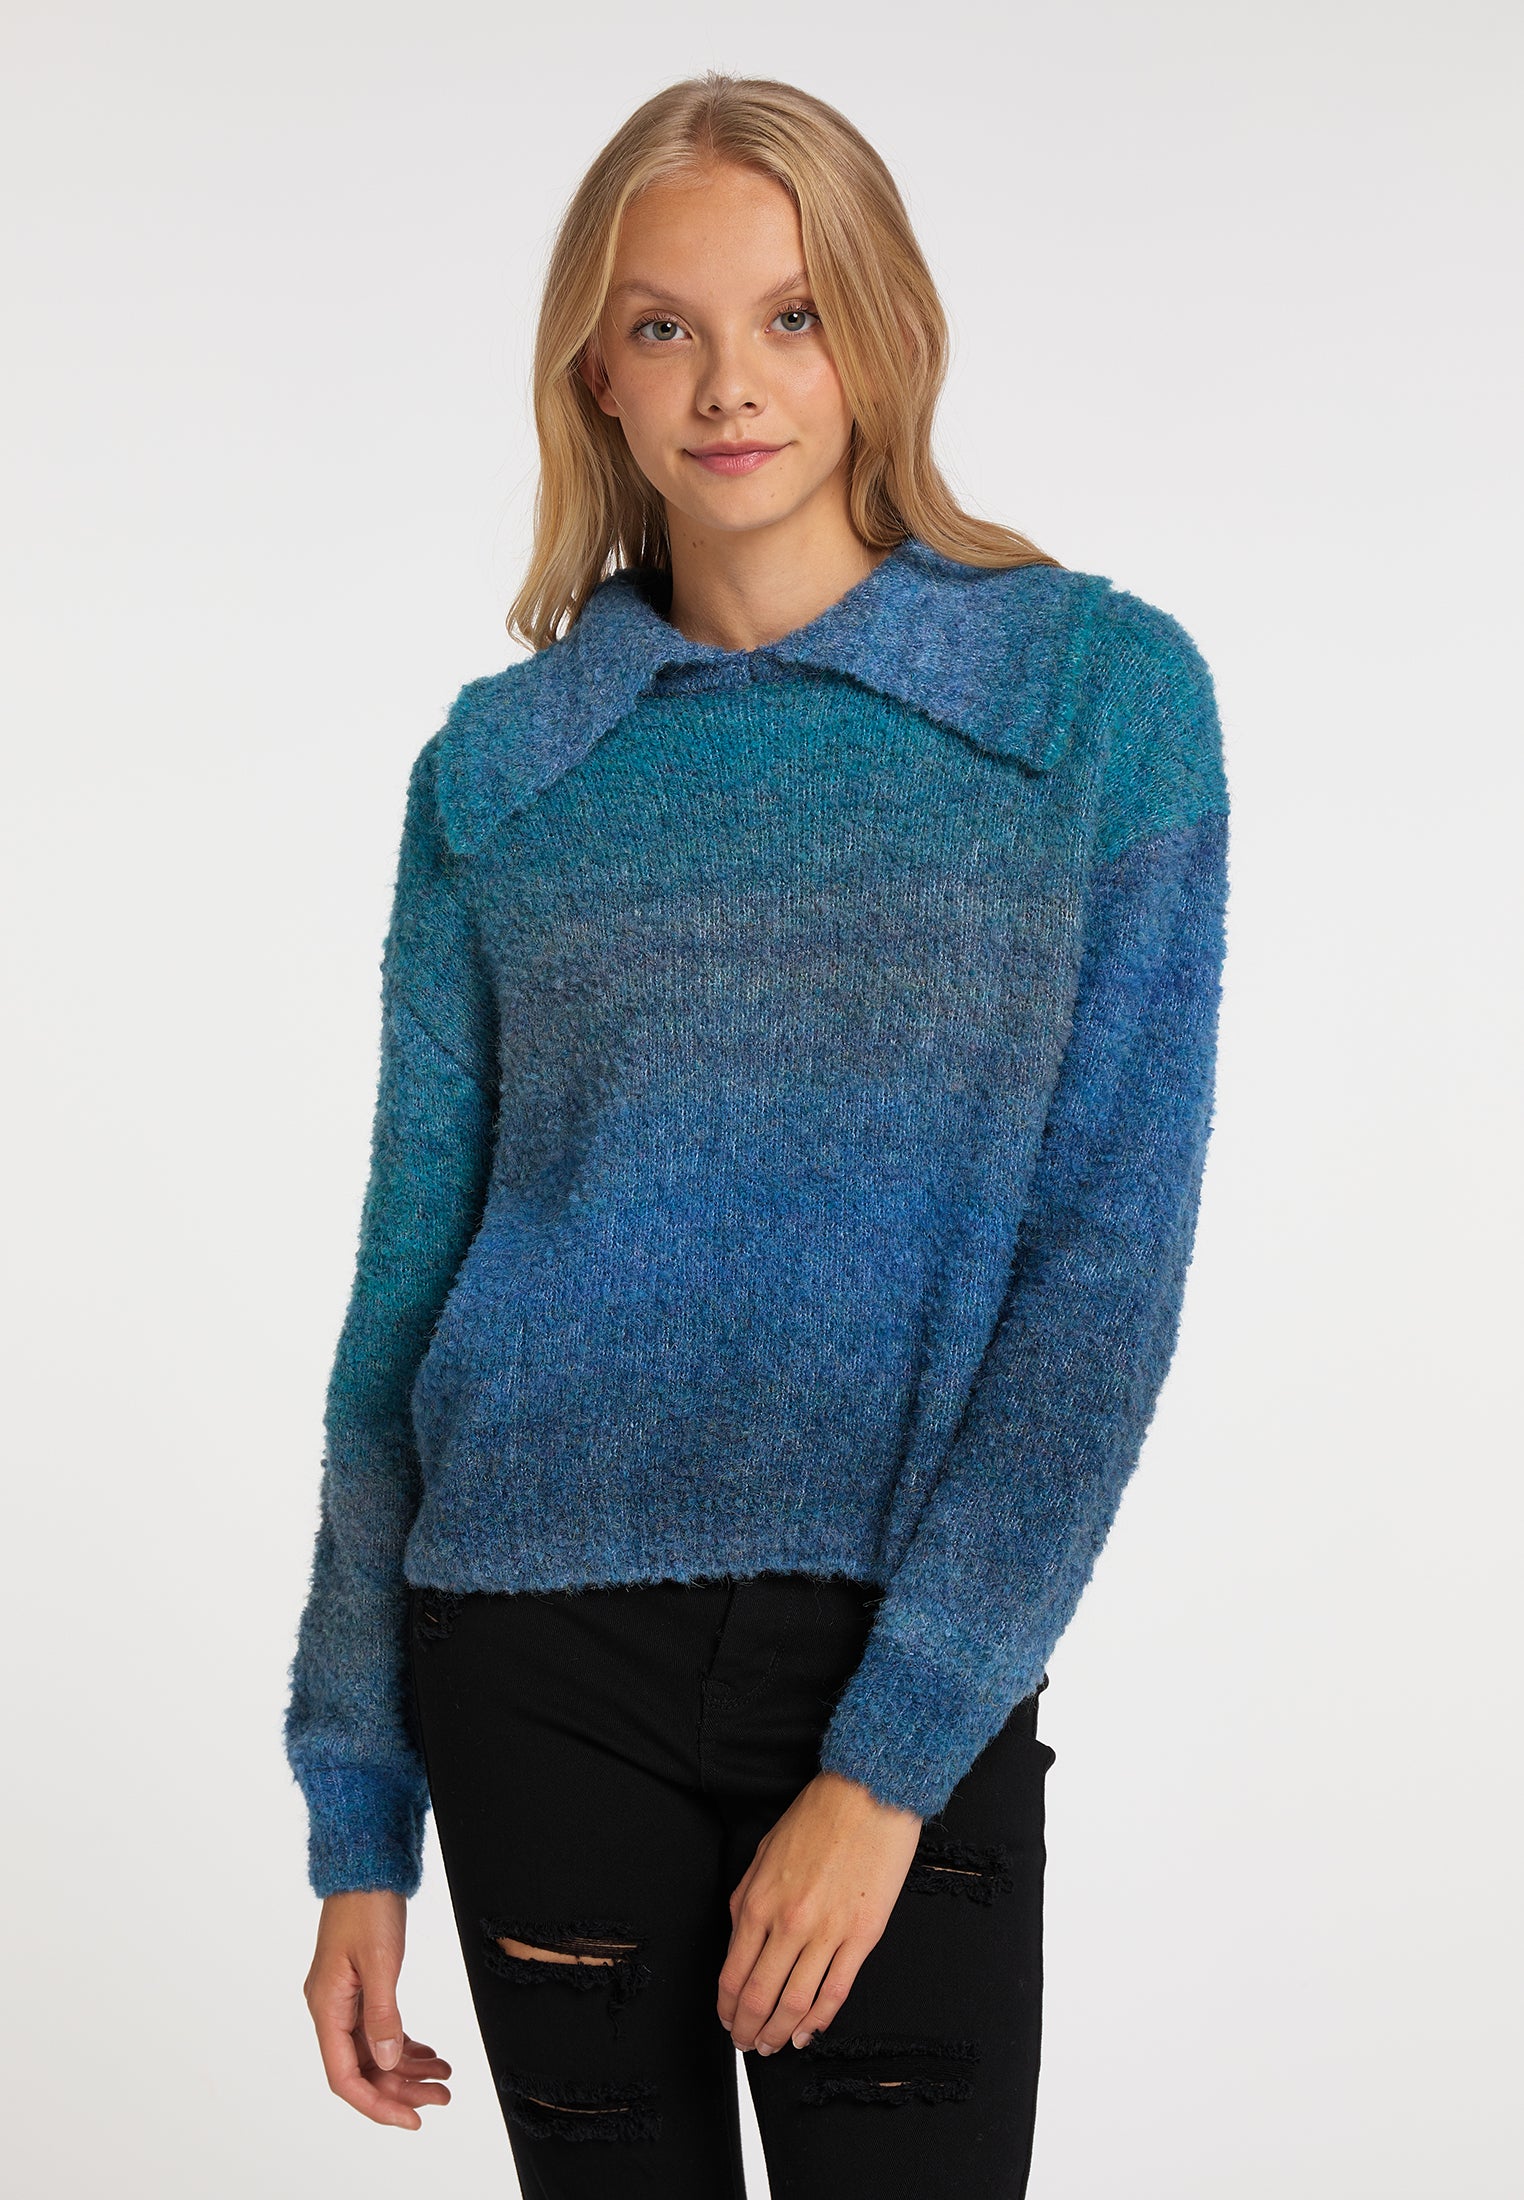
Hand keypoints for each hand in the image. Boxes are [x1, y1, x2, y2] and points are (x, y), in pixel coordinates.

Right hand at [303, 1889, 451, 2129]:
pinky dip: (406, 2045)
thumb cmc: (367, 1906)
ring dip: (408, 2069)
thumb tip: (388, 2062)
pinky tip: (431, 2055)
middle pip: (363, 2069)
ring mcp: (346, 1999)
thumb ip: (382, 2014)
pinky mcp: (363, 1988)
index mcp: (326, 2007)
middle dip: (402, 2088)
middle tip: (443, 2096)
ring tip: (445, 2078)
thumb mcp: (379, 1960)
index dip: (377, 2104)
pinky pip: (381, 2030)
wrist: (366, 1867)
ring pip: (375, 2052)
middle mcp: (331, 2009)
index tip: (412, 2118)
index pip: (345, 2077)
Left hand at [717, 1770, 921, 2055]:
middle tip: (747, 2044)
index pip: (733, 1974)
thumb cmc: (817, 1816)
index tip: (727, 2021)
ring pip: (796, 2003)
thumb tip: (738, 1938)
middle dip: (749, 2029)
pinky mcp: (863, 1937)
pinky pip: (836, 1991)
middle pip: (761, 1997)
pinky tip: (810, 2032)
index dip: (728, 2007)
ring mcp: (827, 1933)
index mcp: (758, 1902)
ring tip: (774, 2045)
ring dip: (781, 2033)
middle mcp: (788, 1924)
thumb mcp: (764, 1852)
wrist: (869, 1793)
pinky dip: (819, 2020)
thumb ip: (746, 1898)